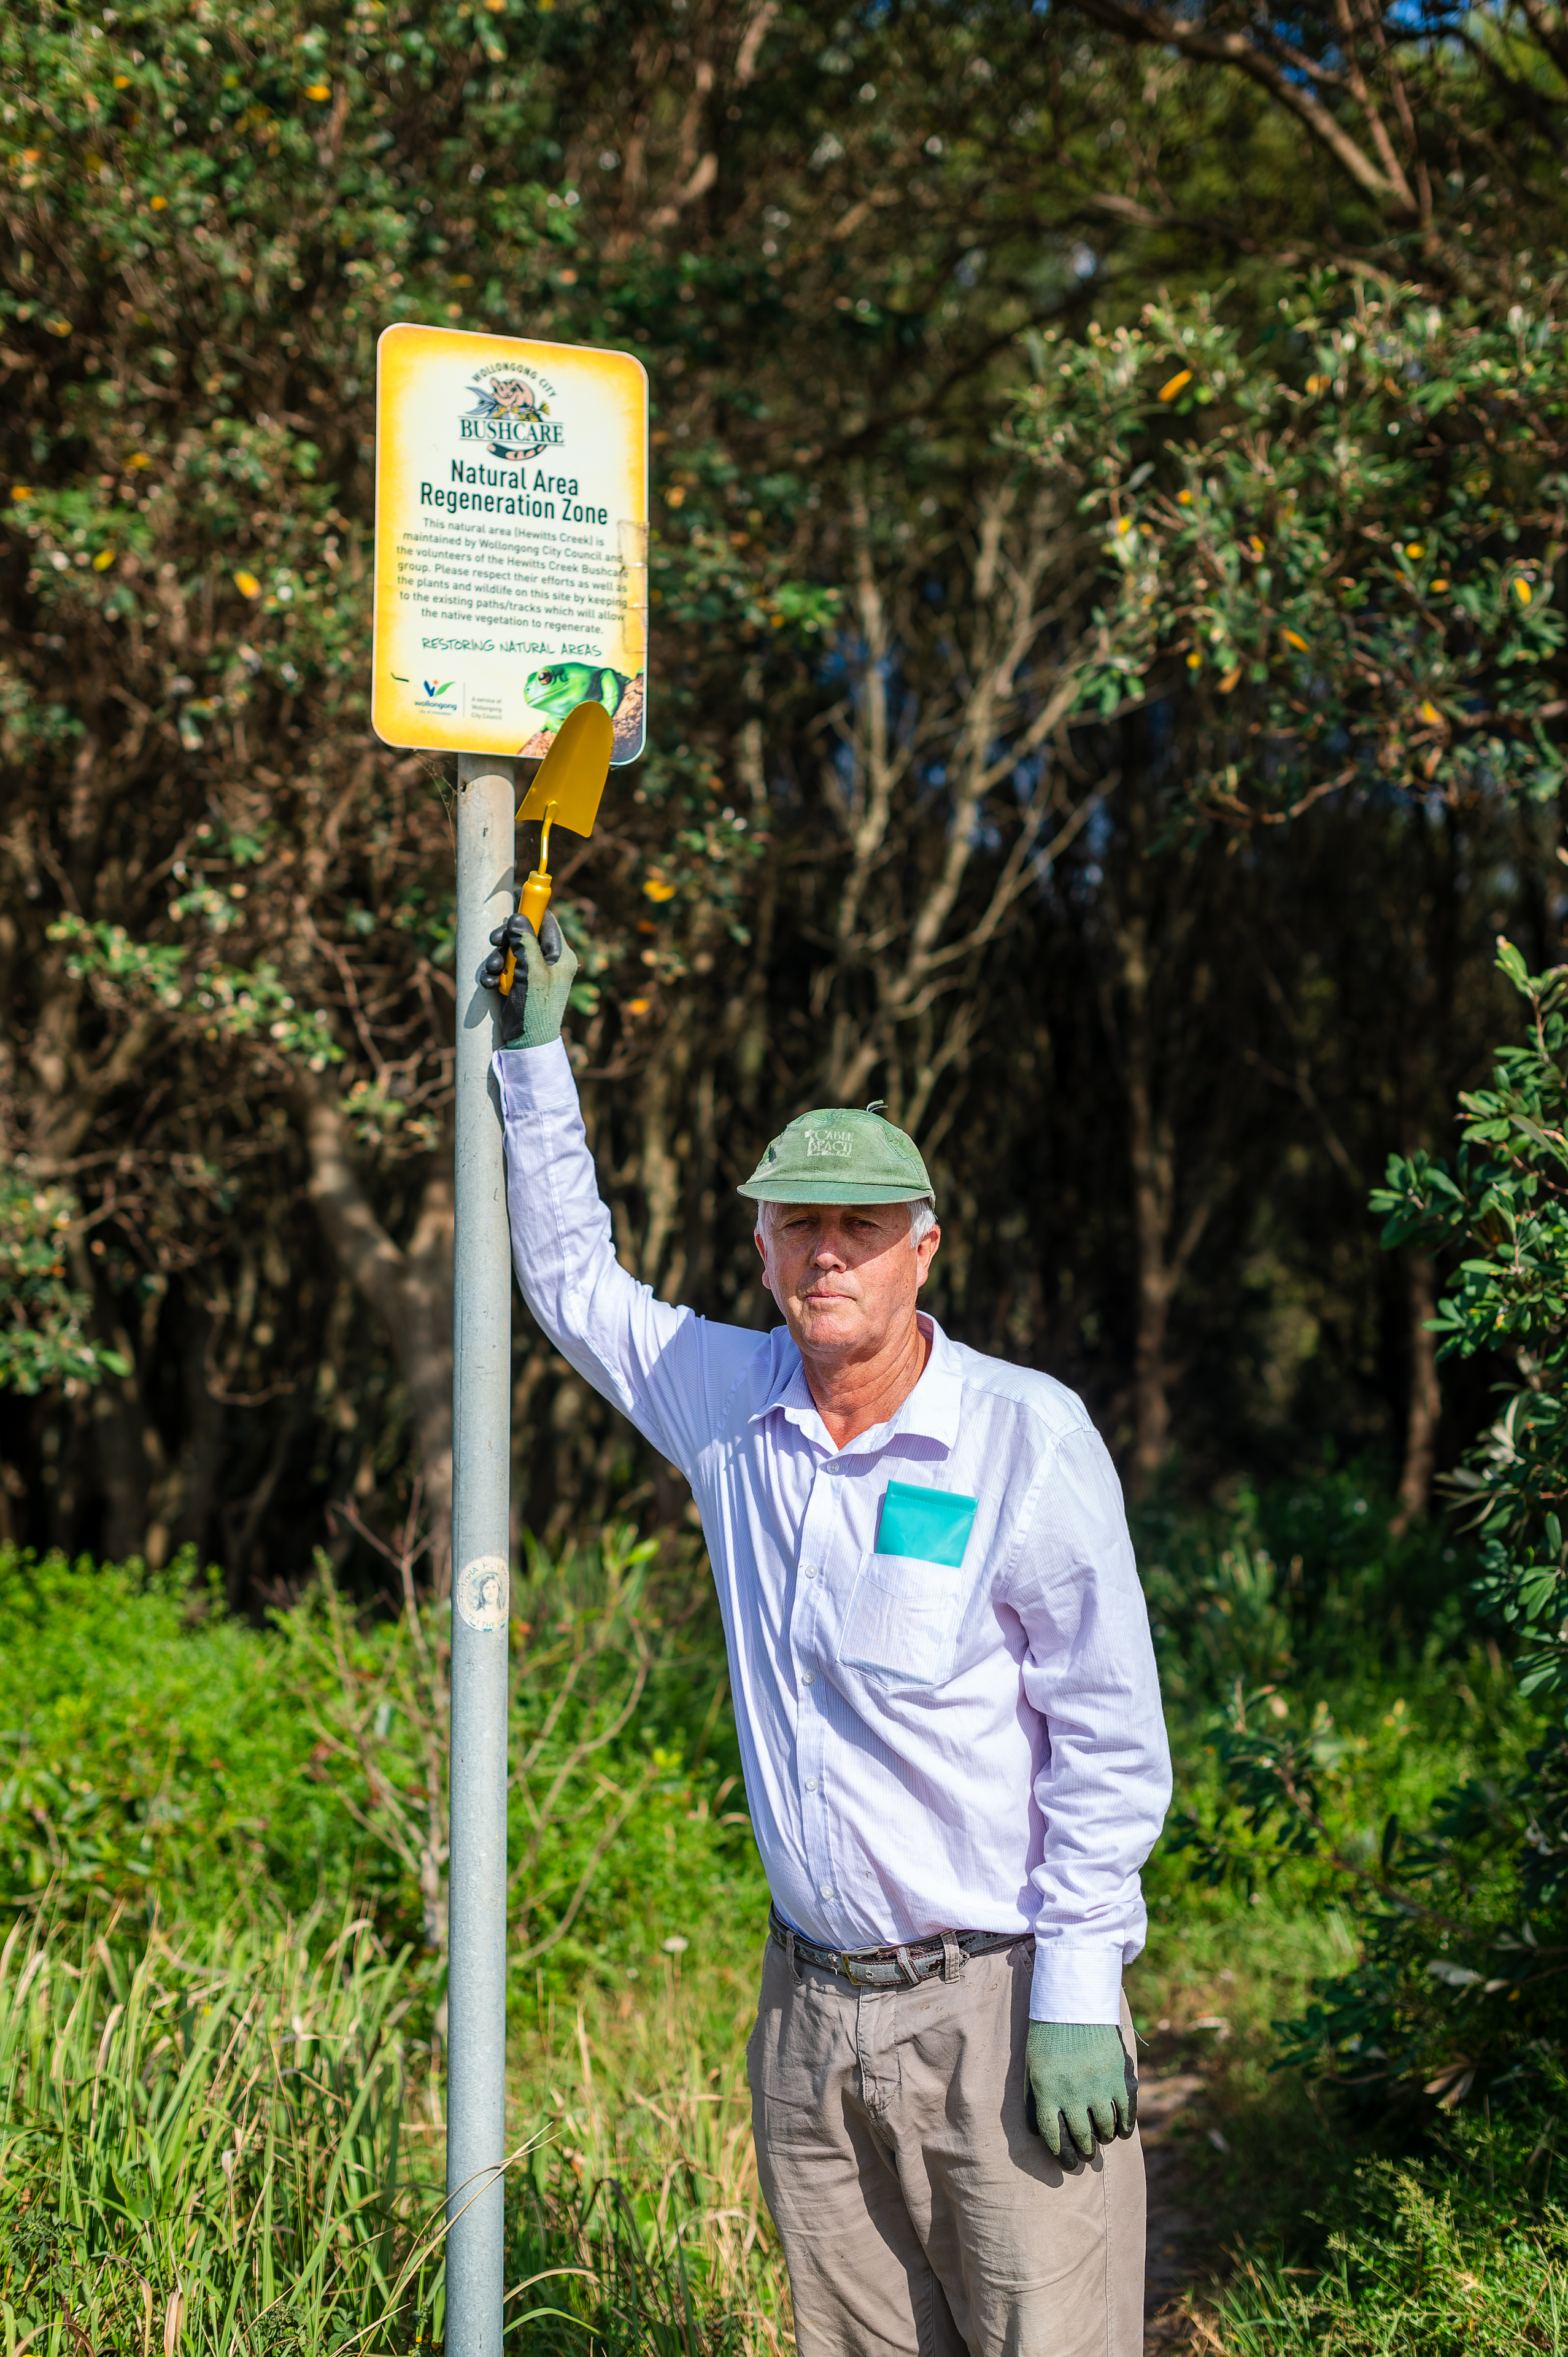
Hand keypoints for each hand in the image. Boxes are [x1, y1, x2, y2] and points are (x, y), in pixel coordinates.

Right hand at [480, 907, 579, 1048]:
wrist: (527, 1042)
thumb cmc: (536, 1008)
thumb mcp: (531, 972)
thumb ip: (525, 942)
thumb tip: (517, 916)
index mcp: (560, 955)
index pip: (547, 920)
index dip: (531, 907)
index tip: (516, 894)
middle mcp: (548, 961)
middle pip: (524, 933)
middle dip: (506, 938)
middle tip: (494, 941)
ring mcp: (533, 972)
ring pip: (509, 950)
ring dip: (496, 959)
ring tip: (494, 972)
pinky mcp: (518, 983)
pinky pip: (503, 968)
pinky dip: (494, 974)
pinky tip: (491, 983)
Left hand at [1025, 2022, 1136, 2161]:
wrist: (1074, 2003)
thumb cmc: (1048, 2035)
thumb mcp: (1032, 2066)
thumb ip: (1034, 2099)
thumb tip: (1036, 2132)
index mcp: (1047, 2092)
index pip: (1054, 2137)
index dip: (1062, 2155)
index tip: (1068, 2164)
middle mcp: (1072, 2094)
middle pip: (1080, 2136)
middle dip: (1084, 2151)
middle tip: (1087, 2155)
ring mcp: (1098, 2086)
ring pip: (1104, 2128)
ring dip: (1103, 2138)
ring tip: (1101, 2139)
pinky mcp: (1118, 2077)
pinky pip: (1126, 2112)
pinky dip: (1125, 2126)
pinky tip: (1122, 2132)